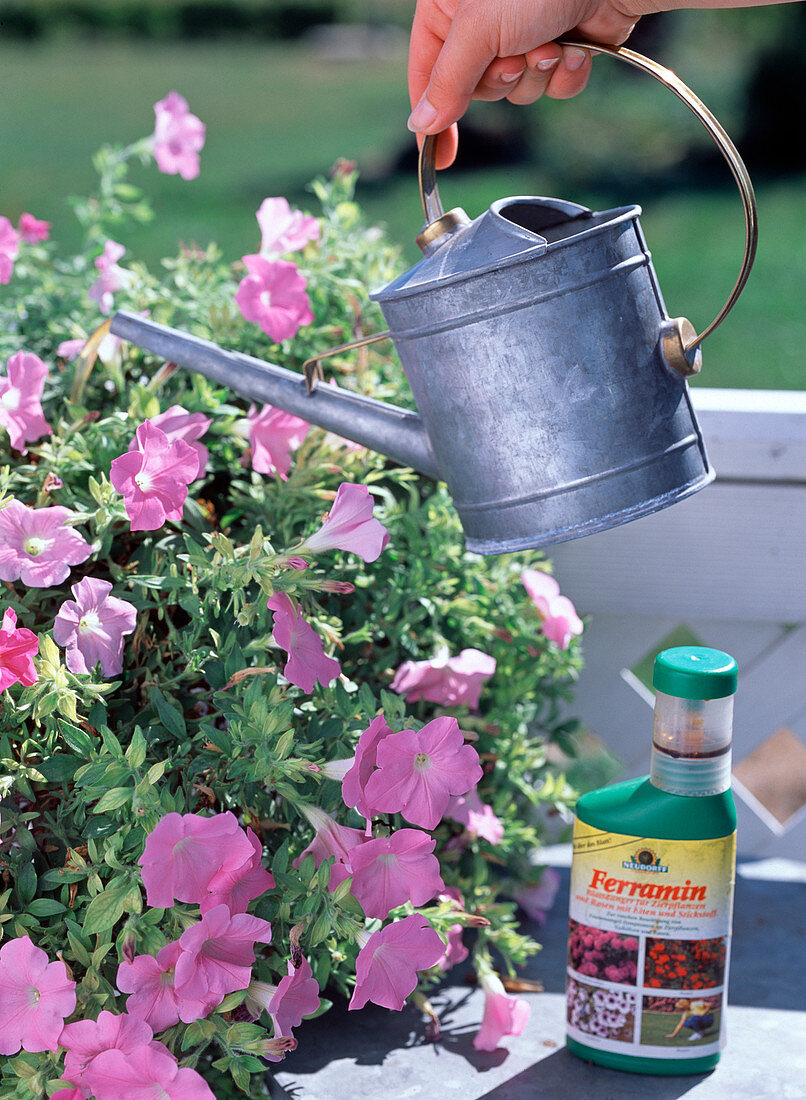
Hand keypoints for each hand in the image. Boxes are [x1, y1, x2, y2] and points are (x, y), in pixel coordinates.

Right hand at [408, 0, 648, 166]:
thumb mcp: (478, 30)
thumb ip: (447, 81)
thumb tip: (421, 124)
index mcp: (448, 7)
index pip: (426, 72)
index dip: (431, 115)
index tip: (436, 156)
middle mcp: (484, 22)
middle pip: (475, 88)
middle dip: (501, 80)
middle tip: (515, 57)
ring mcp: (524, 34)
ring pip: (516, 91)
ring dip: (536, 76)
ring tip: (551, 43)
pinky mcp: (562, 46)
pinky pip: (552, 87)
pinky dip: (565, 75)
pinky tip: (577, 47)